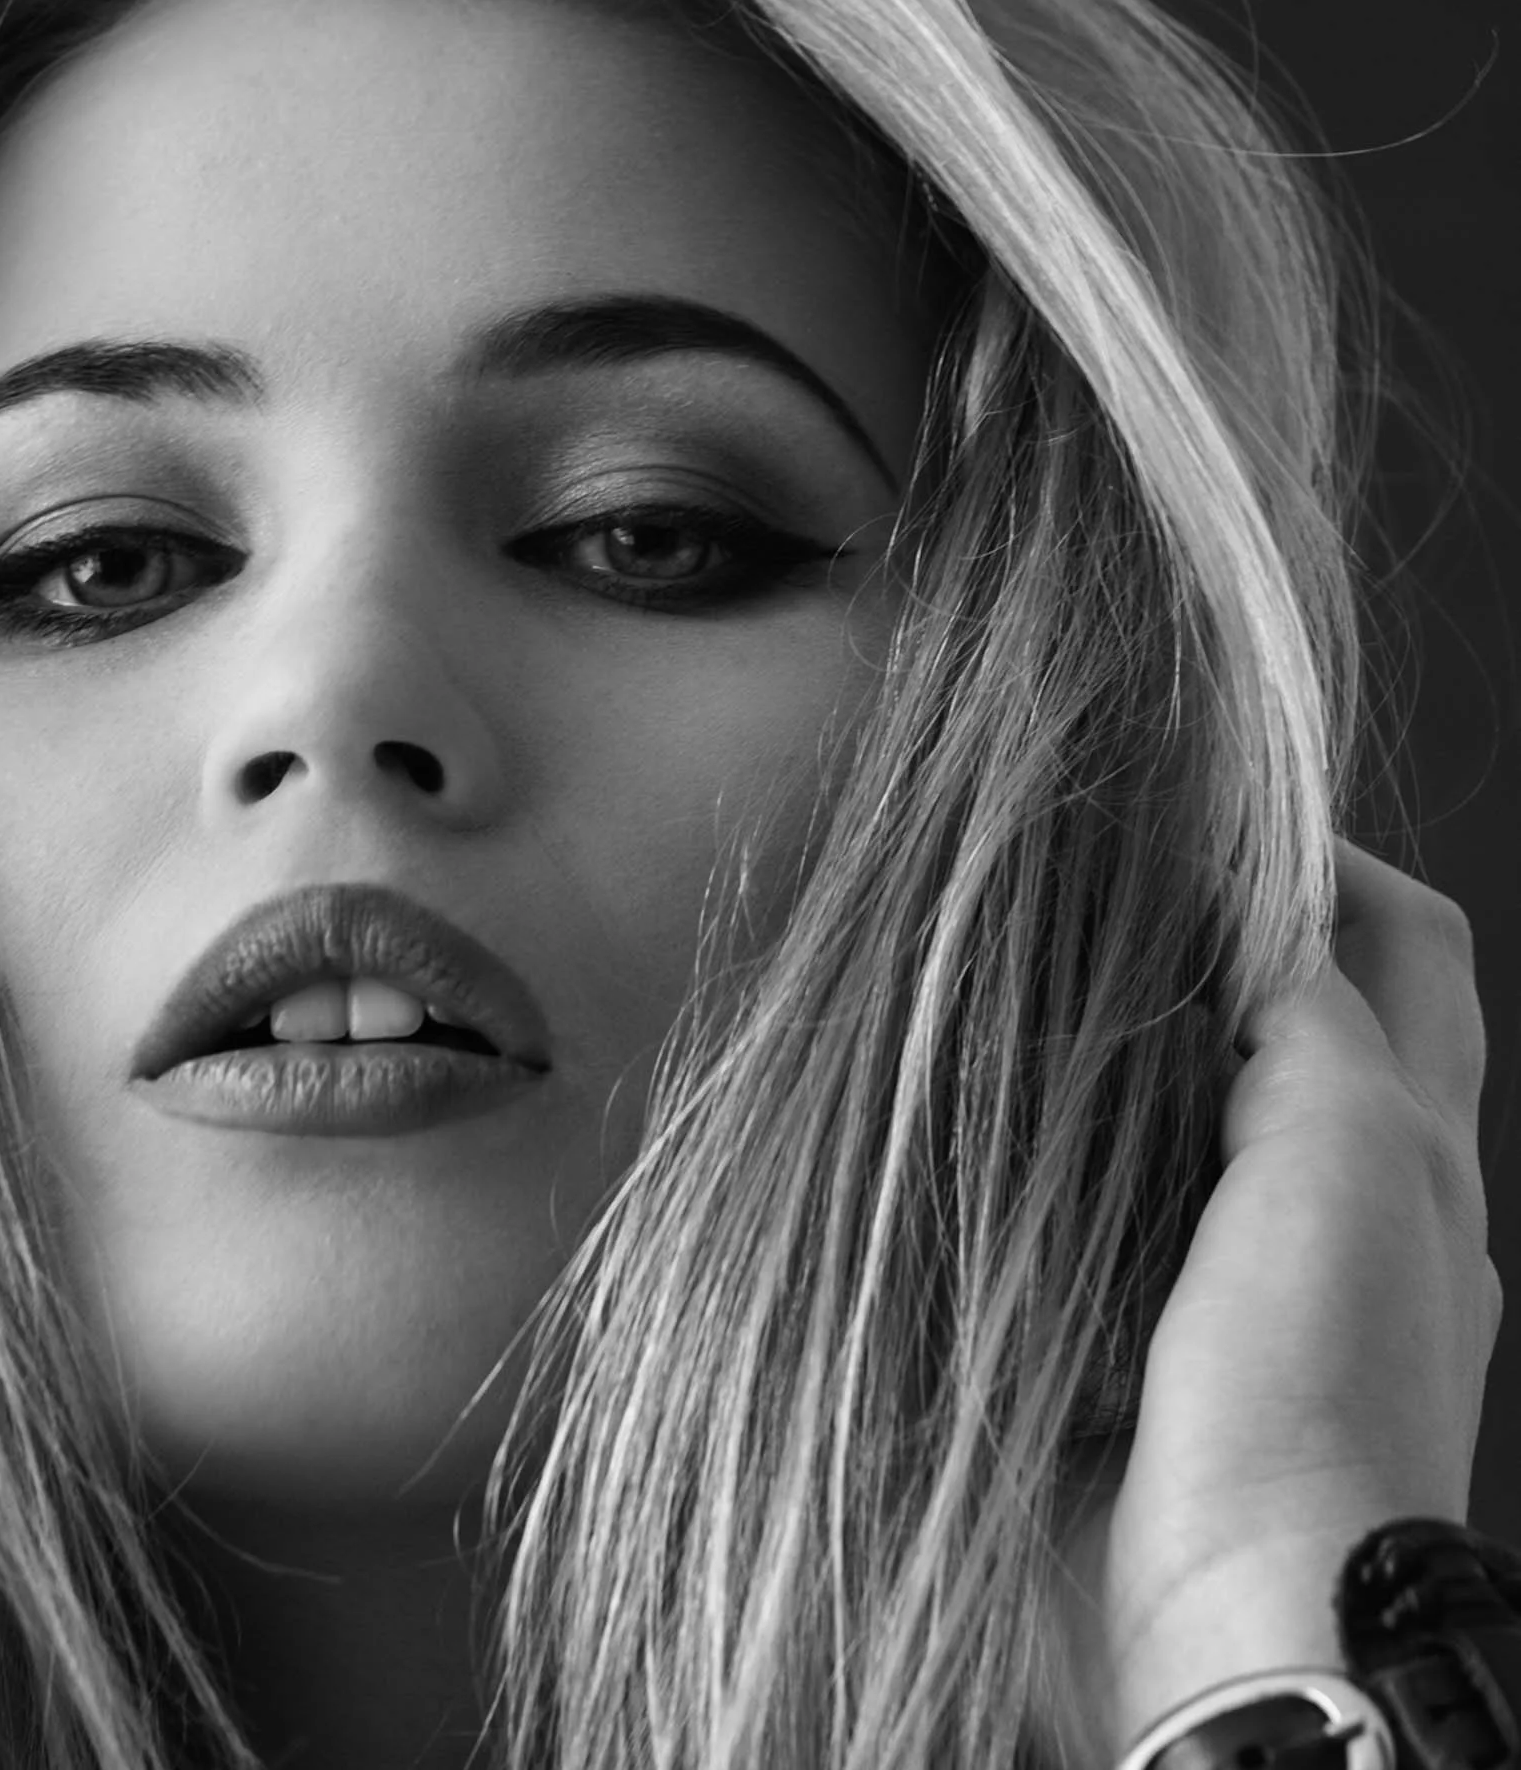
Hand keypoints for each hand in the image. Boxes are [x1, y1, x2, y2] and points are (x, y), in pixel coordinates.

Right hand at [1062, 840, 1501, 1756]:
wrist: (1238, 1605)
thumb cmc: (1313, 1387)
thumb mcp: (1347, 1159)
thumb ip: (1314, 1020)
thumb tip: (1258, 899)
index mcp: (1418, 1148)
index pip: (1402, 947)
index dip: (1318, 855)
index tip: (1199, 804)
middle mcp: (1346, 1197)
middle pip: (1303, 1010)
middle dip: (1215, 932)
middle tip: (1098, 874)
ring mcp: (1240, 1265)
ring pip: (1192, 1094)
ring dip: (1125, 1027)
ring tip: (1025, 963)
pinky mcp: (1140, 1323)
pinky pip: (1104, 1188)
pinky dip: (1063, 1130)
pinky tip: (992, 1099)